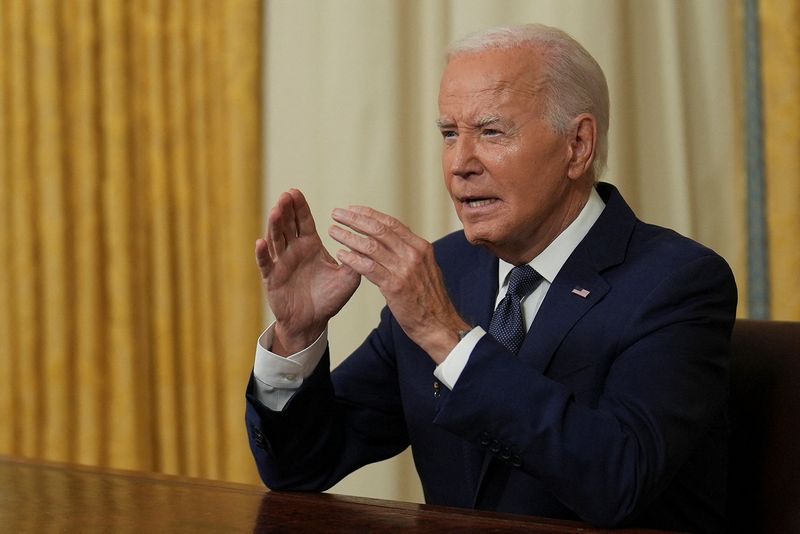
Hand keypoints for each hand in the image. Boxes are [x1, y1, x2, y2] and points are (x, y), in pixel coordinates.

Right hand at [256, 189, 360, 354]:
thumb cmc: (329, 298)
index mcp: (310, 246)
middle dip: (286, 210)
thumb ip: (357, 261)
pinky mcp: (272, 278)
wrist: (312, 322)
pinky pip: (266, 264)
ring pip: (276, 240)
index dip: (299, 207)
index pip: (304, 221)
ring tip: (276, 211)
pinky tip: (261, 242)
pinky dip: (262, 254)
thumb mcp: (348, 279)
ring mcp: (281, 263)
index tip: (295, 191)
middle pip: (287, 225)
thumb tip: (367, 244)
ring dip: (274, 225)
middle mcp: (294, 250)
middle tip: (286, 195)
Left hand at [328, 206, 469, 362]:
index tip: (353, 210)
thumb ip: (410, 254)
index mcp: (421, 247)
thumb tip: (394, 241)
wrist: (440, 325)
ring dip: (349, 236)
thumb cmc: (430, 300)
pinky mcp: (395, 286)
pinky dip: (353, 259)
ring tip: (333, 231)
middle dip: (355, 220)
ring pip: (371, 246)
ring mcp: (405, 269)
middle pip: (379, 230)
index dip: (370, 214)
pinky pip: (369, 268)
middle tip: (337, 214)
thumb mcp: (425, 269)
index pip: (392, 223)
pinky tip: (341, 255)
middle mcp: (414, 254)